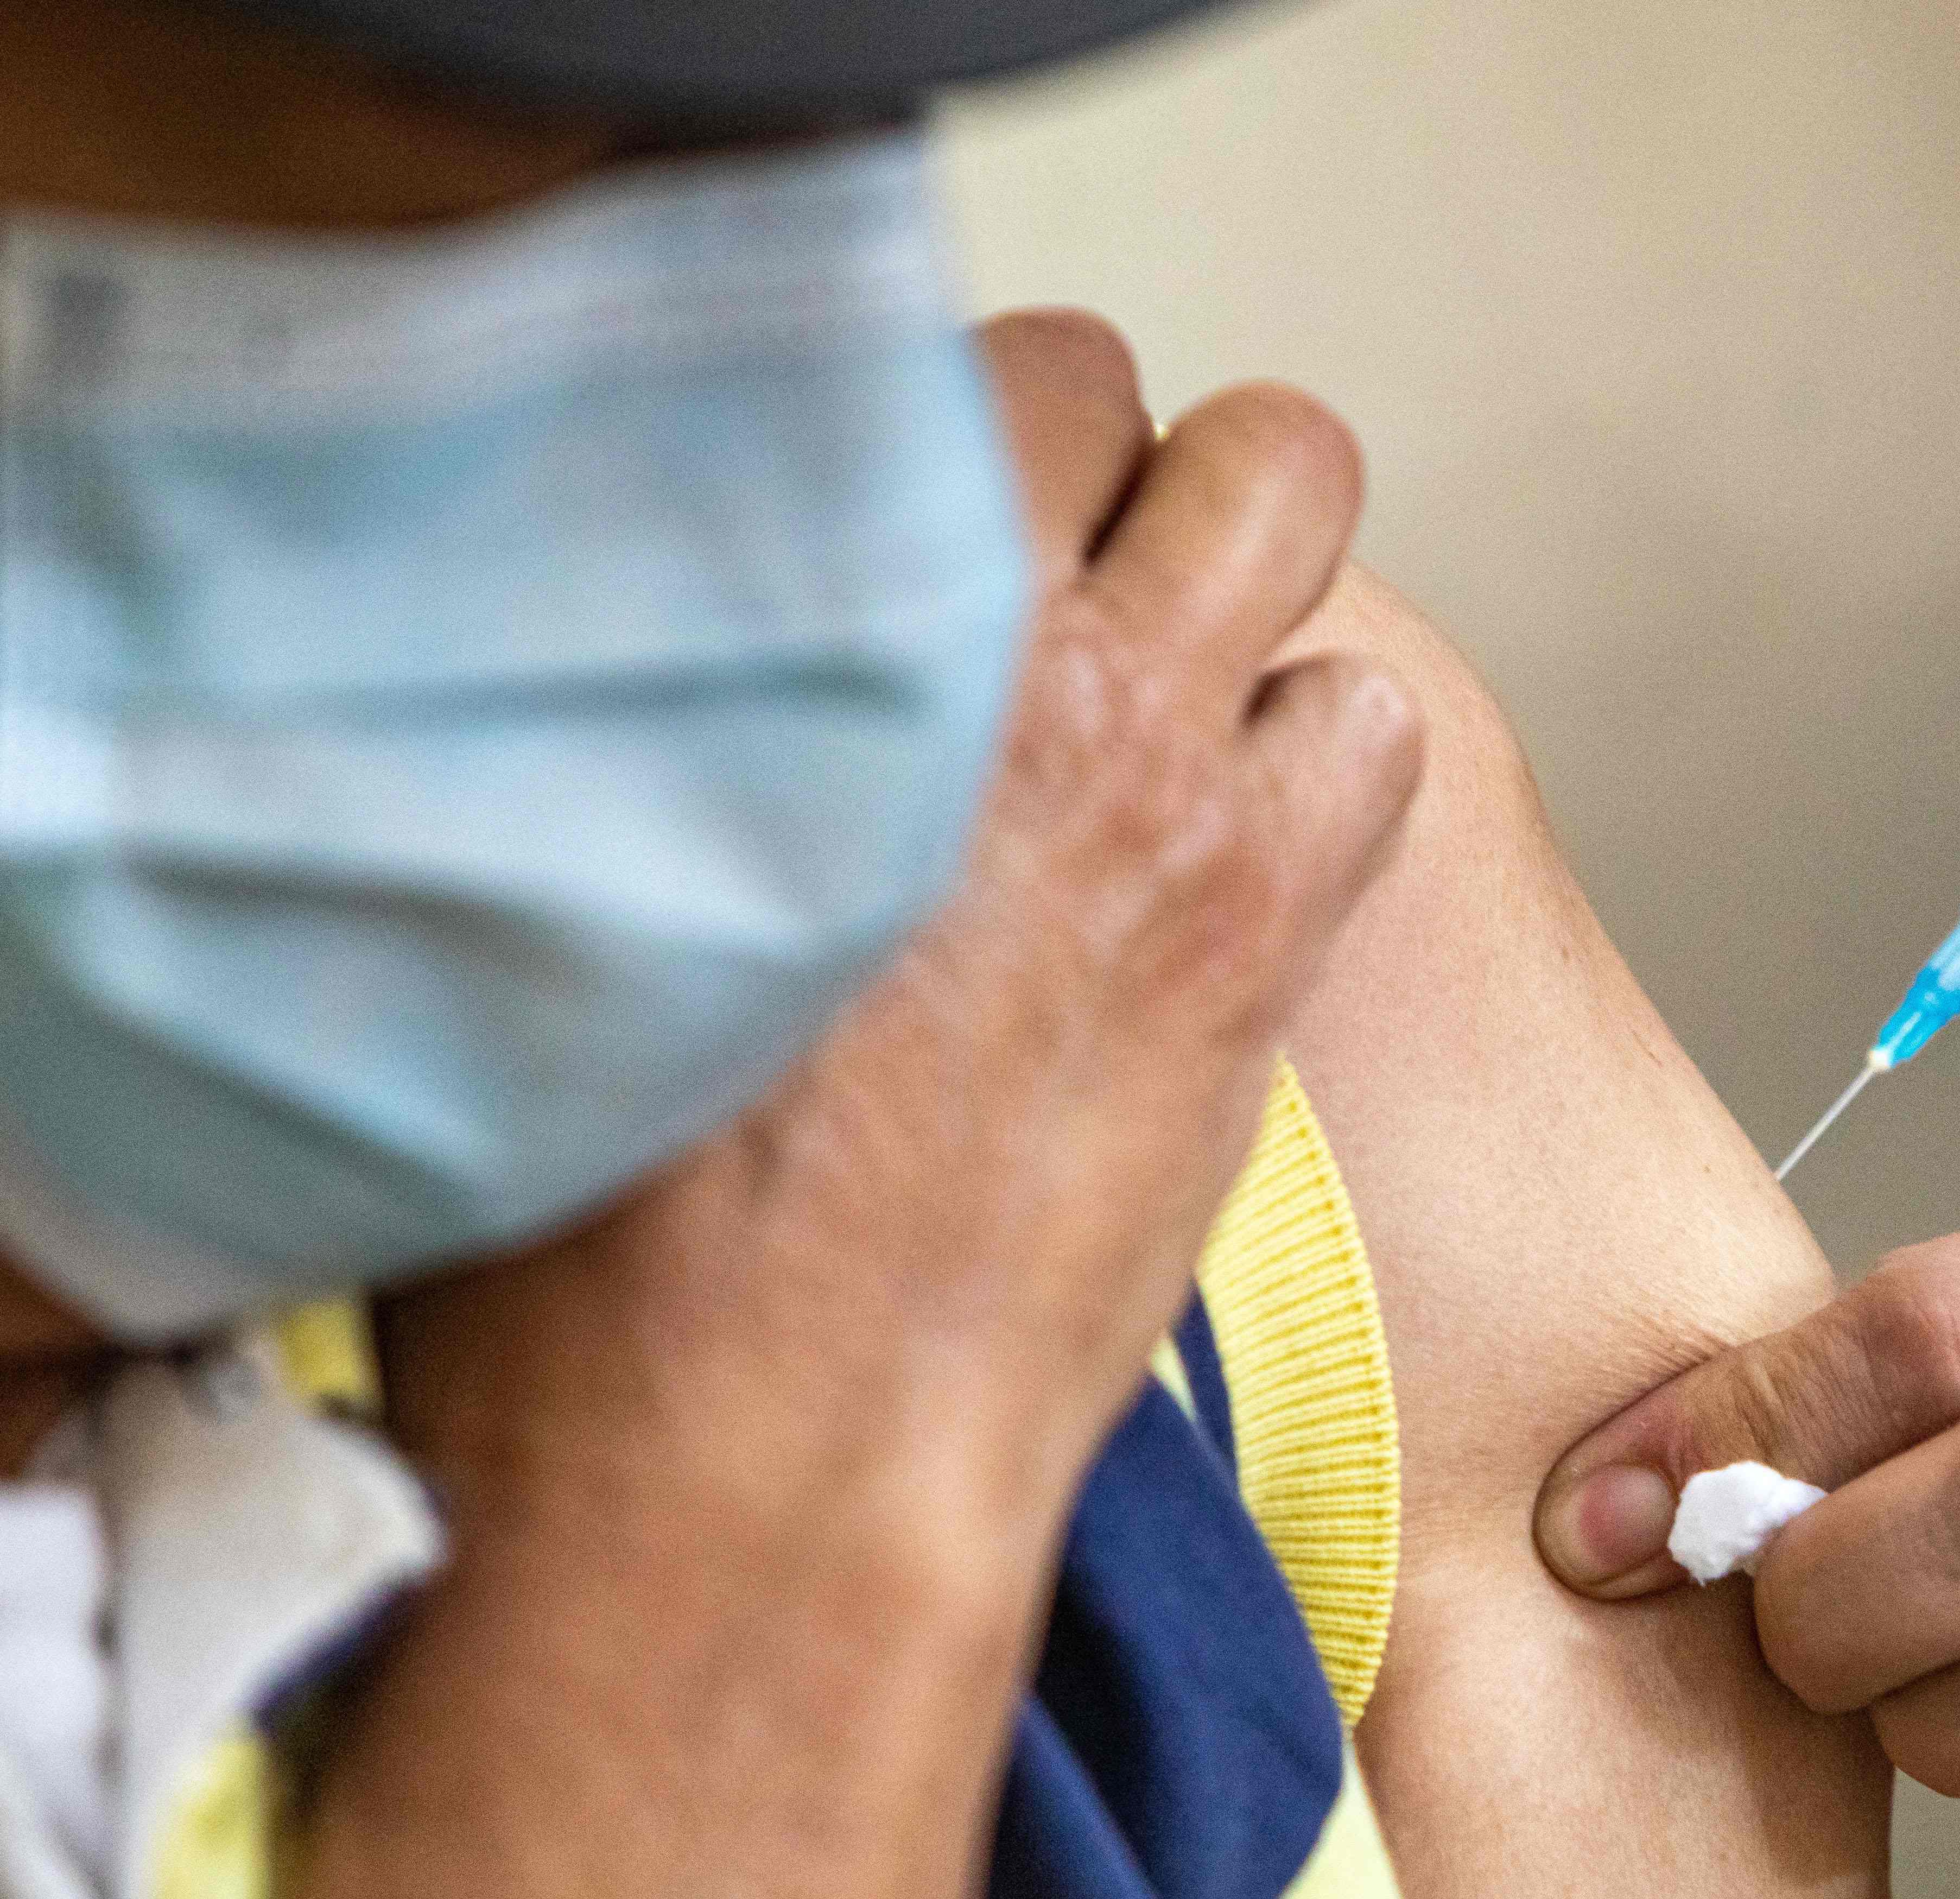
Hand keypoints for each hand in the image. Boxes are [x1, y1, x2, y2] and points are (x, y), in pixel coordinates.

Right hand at [383, 310, 1425, 1564]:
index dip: (941, 429)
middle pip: (1142, 399)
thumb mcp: (556, 881)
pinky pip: (1369, 725)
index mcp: (821, 634)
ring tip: (1149, 701)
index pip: (949, 361)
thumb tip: (739, 627)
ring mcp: (1167, 793)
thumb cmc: (607, 1216)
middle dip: (1111, 460)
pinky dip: (1315, 752)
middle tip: (1046, 571)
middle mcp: (1015, 671)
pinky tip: (1215, 840)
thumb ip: (680, 707)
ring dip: (1238, 590)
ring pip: (1296, 519)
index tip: (916, 504)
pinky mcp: (1263, 932)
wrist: (757, 1443)